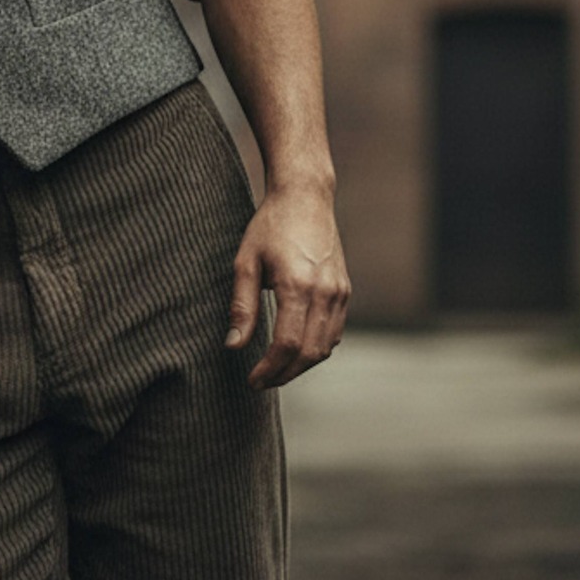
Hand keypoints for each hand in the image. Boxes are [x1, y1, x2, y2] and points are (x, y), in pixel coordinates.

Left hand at [225, 184, 350, 388]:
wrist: (305, 197)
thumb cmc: (270, 226)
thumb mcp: (246, 262)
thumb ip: (241, 306)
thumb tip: (233, 346)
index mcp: (297, 285)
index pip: (287, 345)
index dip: (269, 369)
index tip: (252, 380)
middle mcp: (324, 292)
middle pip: (309, 353)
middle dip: (284, 374)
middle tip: (261, 381)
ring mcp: (339, 292)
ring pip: (326, 347)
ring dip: (301, 365)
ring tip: (276, 369)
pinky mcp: (345, 290)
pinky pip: (335, 332)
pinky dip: (317, 348)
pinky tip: (296, 348)